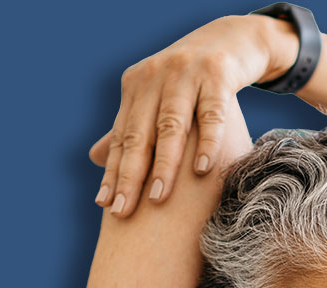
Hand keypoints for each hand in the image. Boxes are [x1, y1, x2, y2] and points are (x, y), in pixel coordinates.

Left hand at [89, 15, 274, 217]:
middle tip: (123, 210)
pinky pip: (211, 115)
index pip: (122, 136)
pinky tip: (201, 171)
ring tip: (157, 199)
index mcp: (137, 85)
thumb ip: (130, 129)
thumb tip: (94, 159)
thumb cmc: (192, 80)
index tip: (105, 204)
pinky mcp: (218, 75)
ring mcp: (187, 74)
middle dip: (130, 175)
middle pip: (140, 134)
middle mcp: (156, 78)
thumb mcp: (158, 100)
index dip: (113, 171)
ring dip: (163, 165)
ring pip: (171, 126)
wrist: (232, 39)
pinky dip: (207, 143)